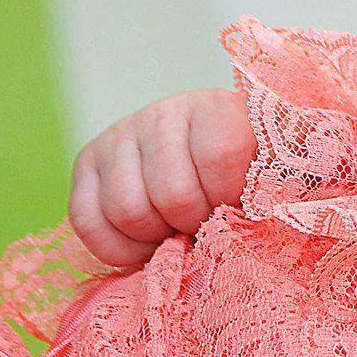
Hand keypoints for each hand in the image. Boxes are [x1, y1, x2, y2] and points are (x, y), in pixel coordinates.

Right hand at [68, 87, 256, 266]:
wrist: (207, 152)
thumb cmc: (247, 171)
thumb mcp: (270, 171)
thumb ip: (269, 191)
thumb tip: (246, 225)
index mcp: (215, 108)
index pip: (221, 155)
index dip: (230, 196)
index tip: (237, 203)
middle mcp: (162, 114)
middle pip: (172, 194)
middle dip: (193, 223)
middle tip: (204, 223)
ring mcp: (119, 136)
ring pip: (127, 210)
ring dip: (155, 236)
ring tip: (175, 229)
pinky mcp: (86, 163)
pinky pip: (87, 222)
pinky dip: (119, 248)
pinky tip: (146, 241)